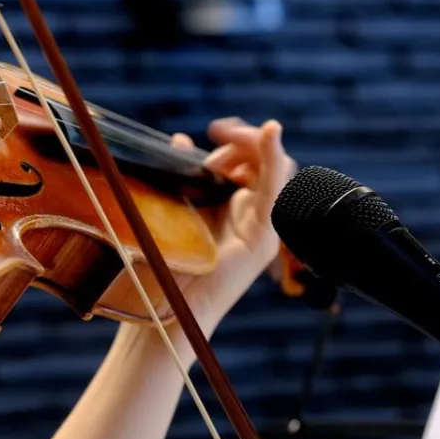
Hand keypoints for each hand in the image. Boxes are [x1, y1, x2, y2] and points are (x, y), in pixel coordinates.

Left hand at [168, 118, 295, 331]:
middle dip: (244, 139)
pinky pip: (275, 190)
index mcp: (231, 208)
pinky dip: (275, 158)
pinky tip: (270, 132)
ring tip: (226, 138)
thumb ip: (182, 174)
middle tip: (217, 132)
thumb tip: (181, 140)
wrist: (164, 309)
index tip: (215, 129)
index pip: (250, 162)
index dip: (238, 139)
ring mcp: (261, 227)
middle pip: (265, 162)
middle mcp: (250, 217)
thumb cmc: (162, 266)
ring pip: (277, 170)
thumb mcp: (171, 206)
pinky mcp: (262, 237)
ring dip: (255, 143)